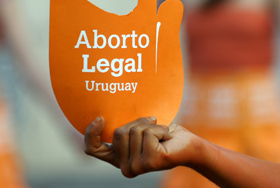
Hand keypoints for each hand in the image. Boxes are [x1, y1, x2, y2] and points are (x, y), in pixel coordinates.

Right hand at [84, 116, 199, 177]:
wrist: (188, 144)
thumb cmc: (162, 135)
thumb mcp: (137, 130)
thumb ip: (122, 128)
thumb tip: (100, 113)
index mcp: (117, 158)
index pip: (92, 149)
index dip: (91, 133)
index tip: (100, 118)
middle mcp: (124, 167)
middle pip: (118, 132)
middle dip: (137, 122)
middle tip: (152, 127)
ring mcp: (137, 167)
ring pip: (133, 131)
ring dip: (150, 126)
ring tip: (161, 134)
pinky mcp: (151, 162)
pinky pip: (148, 133)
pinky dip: (159, 129)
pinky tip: (167, 138)